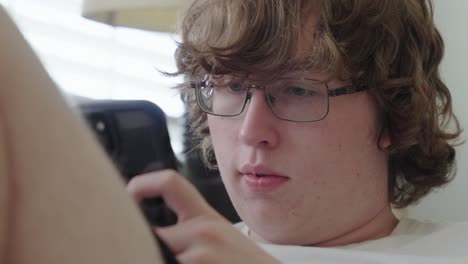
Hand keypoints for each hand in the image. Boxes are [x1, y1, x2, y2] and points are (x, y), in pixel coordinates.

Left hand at [127, 170, 279, 263]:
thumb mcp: (222, 238)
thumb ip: (193, 232)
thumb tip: (156, 235)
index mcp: (206, 217)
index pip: (170, 183)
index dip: (142, 184)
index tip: (128, 194)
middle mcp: (203, 230)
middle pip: (151, 230)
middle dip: (141, 243)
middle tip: (135, 248)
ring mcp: (200, 253)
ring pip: (155, 251)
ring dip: (154, 257)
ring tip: (160, 258)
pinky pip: (164, 262)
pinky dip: (162, 263)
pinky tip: (168, 263)